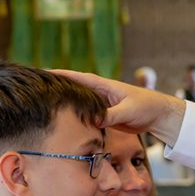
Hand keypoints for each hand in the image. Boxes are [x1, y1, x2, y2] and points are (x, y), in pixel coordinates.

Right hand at [51, 71, 186, 142]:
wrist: (158, 115)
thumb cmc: (146, 106)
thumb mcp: (128, 111)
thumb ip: (111, 115)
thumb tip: (94, 121)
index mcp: (104, 86)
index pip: (77, 78)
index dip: (60, 75)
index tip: (42, 73)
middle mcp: (99, 93)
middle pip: (73, 89)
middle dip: (56, 88)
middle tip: (36, 88)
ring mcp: (100, 105)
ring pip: (78, 104)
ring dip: (64, 104)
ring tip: (43, 105)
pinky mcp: (103, 117)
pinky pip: (86, 116)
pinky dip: (76, 117)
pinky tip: (63, 122)